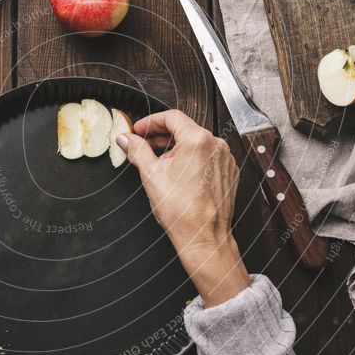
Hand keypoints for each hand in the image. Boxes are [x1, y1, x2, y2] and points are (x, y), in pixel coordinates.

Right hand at [116, 111, 248, 306]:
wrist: (203, 237)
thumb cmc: (181, 211)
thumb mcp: (151, 175)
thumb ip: (137, 150)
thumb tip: (126, 140)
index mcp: (197, 140)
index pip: (172, 117)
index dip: (151, 121)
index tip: (139, 130)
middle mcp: (216, 145)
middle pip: (185, 129)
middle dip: (161, 135)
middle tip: (144, 144)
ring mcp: (225, 159)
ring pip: (196, 143)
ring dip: (176, 148)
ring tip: (159, 162)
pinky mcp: (228, 172)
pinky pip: (207, 157)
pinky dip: (191, 159)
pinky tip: (178, 174)